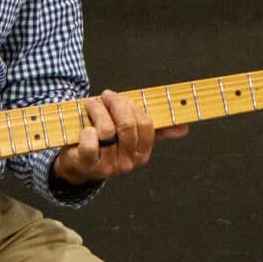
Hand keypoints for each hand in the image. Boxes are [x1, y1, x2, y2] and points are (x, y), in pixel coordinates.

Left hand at [51, 90, 188, 185]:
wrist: (77, 160)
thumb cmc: (105, 140)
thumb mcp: (130, 133)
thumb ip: (156, 129)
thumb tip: (185, 127)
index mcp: (142, 152)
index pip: (146, 123)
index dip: (130, 106)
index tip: (117, 97)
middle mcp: (128, 161)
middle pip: (127, 125)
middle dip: (115, 104)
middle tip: (104, 96)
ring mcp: (109, 165)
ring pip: (107, 129)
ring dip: (96, 110)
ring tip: (91, 106)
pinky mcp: (89, 164)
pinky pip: (90, 143)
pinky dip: (86, 131)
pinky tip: (84, 129)